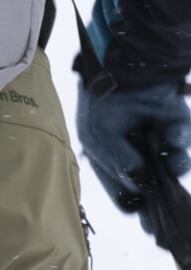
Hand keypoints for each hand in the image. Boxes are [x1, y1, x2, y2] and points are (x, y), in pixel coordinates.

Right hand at [77, 78, 190, 224]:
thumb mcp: (98, 137)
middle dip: (161, 194)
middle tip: (170, 210)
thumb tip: (142, 186)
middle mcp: (135, 149)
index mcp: (108, 154)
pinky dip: (180, 137)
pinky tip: (172, 131)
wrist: (120, 62)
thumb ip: (119, 165)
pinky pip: (183, 139)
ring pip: (173, 164)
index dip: (134, 203)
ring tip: (171, 160)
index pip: (122, 189)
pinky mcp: (176, 121)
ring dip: (175, 163)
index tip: (146, 218)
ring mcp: (156, 136)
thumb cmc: (99, 100)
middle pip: (152, 181)